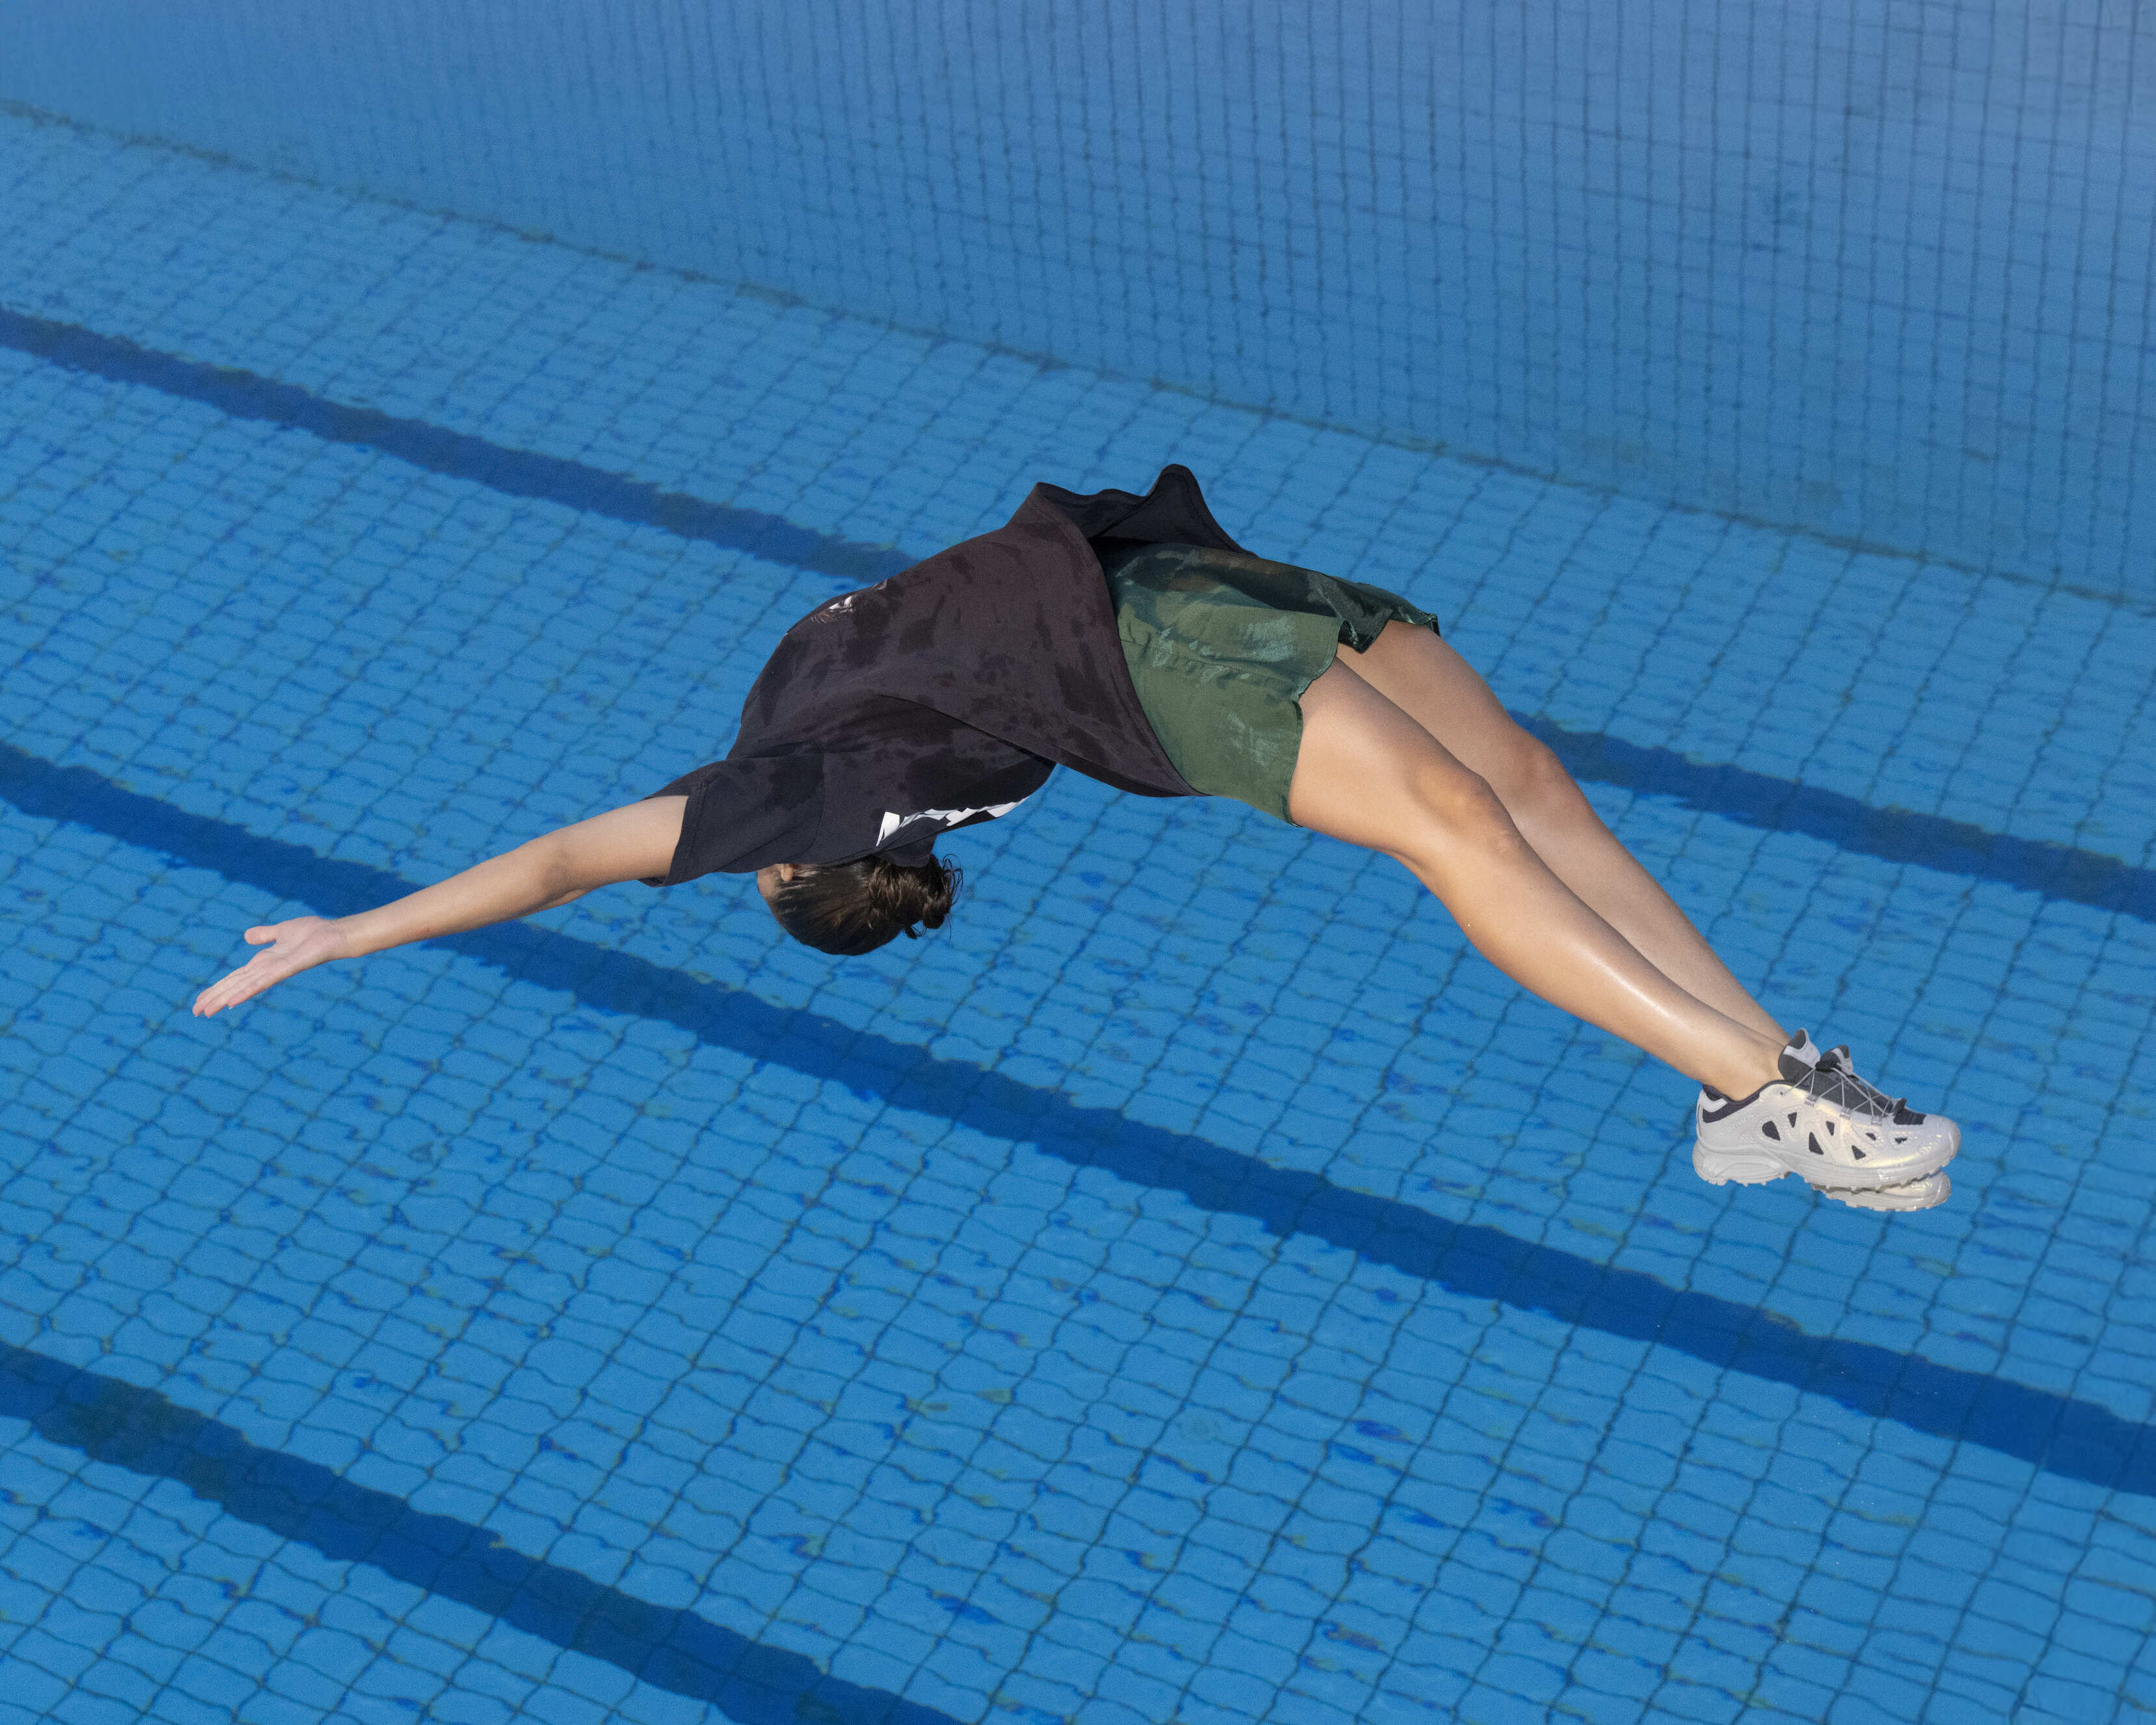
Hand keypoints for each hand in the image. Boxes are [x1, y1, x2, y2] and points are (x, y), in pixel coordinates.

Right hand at [192, 916, 347, 1017]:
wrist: (333, 934)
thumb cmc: (313, 933)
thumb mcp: (282, 930)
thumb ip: (265, 934)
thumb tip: (247, 936)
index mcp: (263, 962)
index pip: (235, 977)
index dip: (217, 987)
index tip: (201, 1000)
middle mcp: (266, 969)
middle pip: (234, 985)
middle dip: (214, 997)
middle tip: (195, 1012)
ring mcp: (275, 971)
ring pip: (243, 986)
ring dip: (223, 998)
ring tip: (206, 1011)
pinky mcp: (285, 969)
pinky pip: (263, 982)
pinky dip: (247, 991)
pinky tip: (232, 1002)